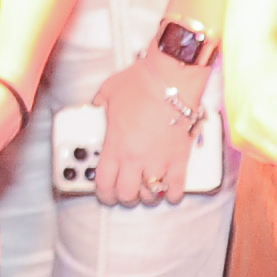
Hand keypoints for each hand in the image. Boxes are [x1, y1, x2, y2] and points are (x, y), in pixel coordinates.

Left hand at [94, 49, 208, 204]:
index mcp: (114, 146)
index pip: (104, 183)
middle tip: (126, 194)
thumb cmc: (140, 83)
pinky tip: (171, 192)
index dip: (104, 194)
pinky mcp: (179, 158)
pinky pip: (176, 186)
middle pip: (127, 194)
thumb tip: (97, 106)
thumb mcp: (108, 92)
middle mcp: (135, 158)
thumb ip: (99, 104)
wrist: (171, 78)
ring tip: (148, 191)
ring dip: (148, 196)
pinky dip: (173, 194)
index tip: (105, 194)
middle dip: (125, 197)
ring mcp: (158, 161)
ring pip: (151, 195)